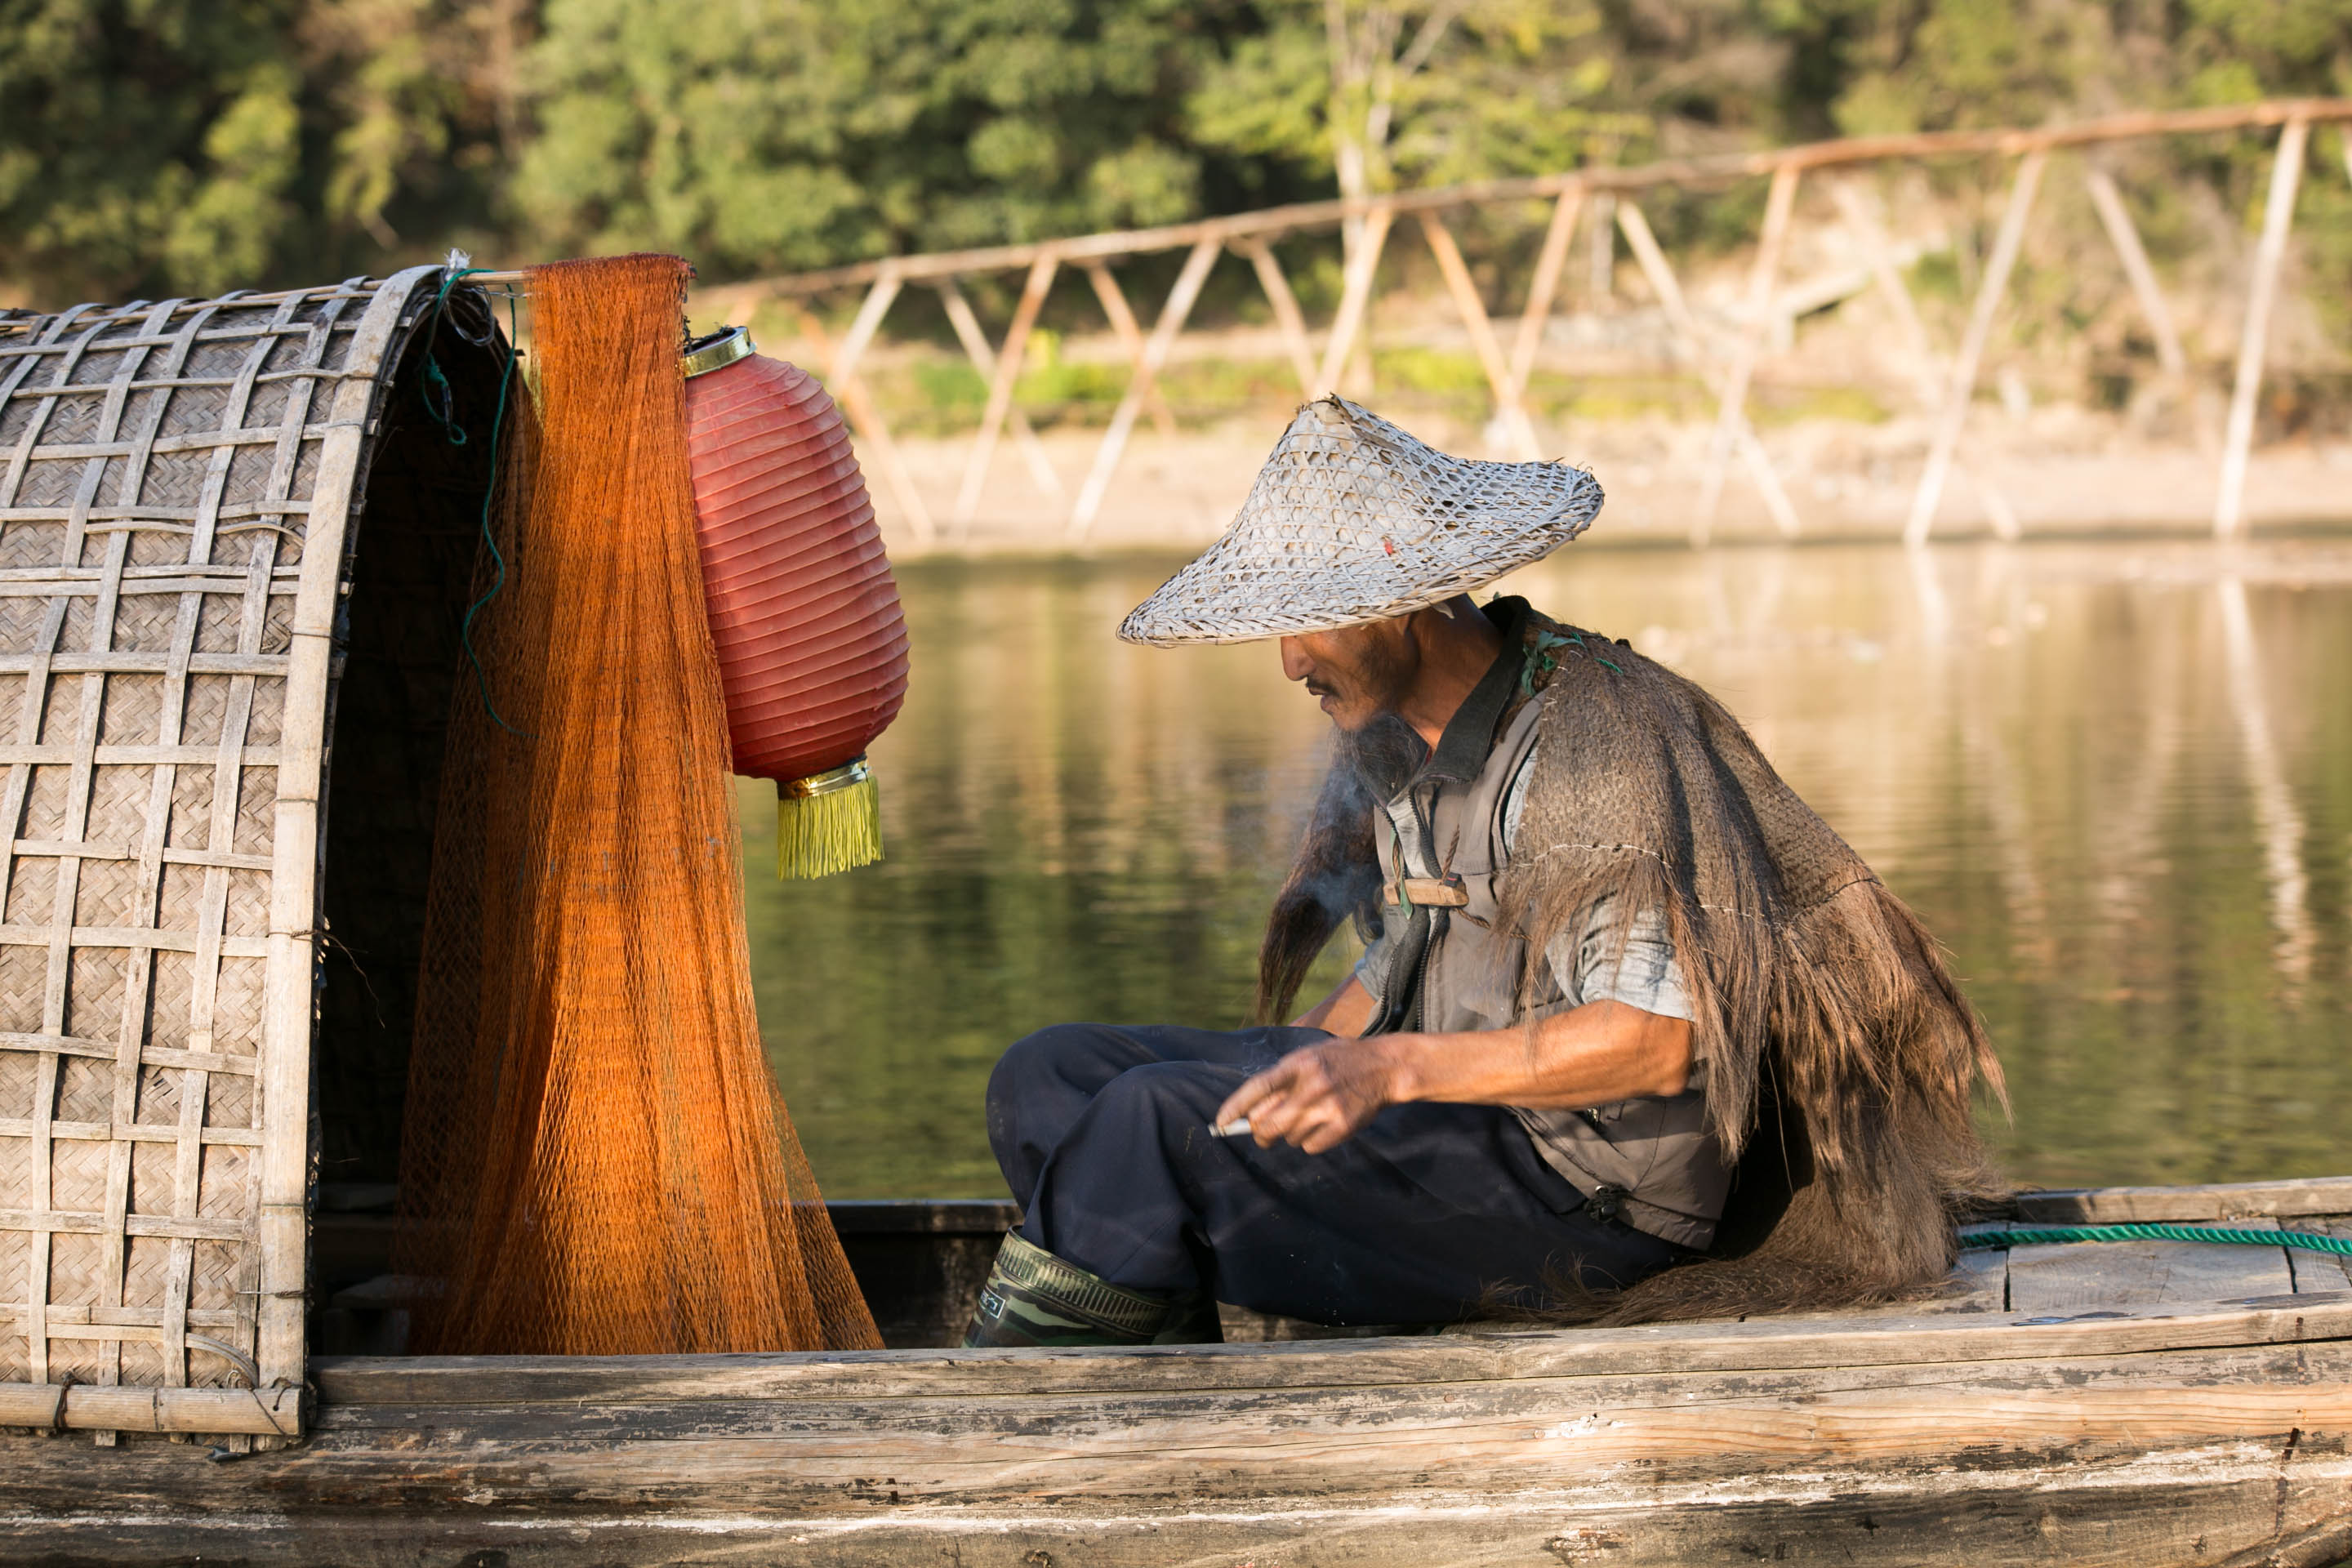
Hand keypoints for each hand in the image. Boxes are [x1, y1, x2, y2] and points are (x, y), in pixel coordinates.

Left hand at [1213, 1038, 1405, 1154]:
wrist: (1385, 1067)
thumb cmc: (1340, 1061)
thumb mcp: (1309, 1056)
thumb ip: (1282, 1079)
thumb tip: (1250, 1112)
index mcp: (1298, 1064)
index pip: (1258, 1087)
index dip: (1235, 1107)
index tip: (1221, 1123)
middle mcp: (1311, 1085)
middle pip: (1268, 1123)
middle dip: (1260, 1133)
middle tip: (1262, 1135)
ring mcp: (1327, 1107)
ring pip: (1288, 1137)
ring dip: (1290, 1134)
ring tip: (1307, 1118)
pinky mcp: (1342, 1126)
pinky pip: (1310, 1147)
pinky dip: (1310, 1142)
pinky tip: (1321, 1126)